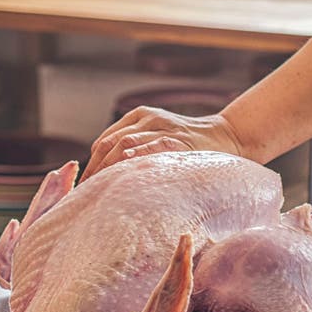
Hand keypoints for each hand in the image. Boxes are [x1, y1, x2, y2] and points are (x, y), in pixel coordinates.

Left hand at [82, 107, 245, 180]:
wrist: (226, 136)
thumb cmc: (189, 145)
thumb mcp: (158, 136)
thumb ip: (135, 149)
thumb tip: (107, 178)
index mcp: (139, 116)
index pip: (104, 142)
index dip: (91, 165)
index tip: (85, 187)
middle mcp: (148, 119)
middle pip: (109, 144)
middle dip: (95, 170)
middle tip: (87, 195)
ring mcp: (163, 127)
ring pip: (124, 144)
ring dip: (108, 169)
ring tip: (99, 191)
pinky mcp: (177, 140)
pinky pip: (150, 149)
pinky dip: (134, 160)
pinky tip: (124, 176)